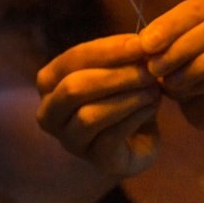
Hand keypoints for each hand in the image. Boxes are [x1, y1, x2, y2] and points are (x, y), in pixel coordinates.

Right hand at [36, 34, 160, 177]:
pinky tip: (153, 106)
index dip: (108, 51)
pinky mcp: (96, 160)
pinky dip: (135, 118)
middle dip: (114, 76)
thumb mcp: (119, 68)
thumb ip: (123, 55)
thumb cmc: (122, 94)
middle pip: (73, 88)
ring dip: (126, 98)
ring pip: (89, 116)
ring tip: (153, 88)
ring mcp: (70, 141)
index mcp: (50, 82)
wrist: (138, 138)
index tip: (140, 43)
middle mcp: (49, 113)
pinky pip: (110, 138)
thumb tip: (140, 42)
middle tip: (148, 69)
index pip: (73, 60)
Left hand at [139, 0, 203, 134]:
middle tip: (153, 65)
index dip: (173, 23)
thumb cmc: (187, 63)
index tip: (145, 43)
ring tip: (168, 80)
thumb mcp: (172, 43)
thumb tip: (146, 40)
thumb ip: (164, 36)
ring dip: (197, 65)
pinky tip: (185, 90)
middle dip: (182, 45)